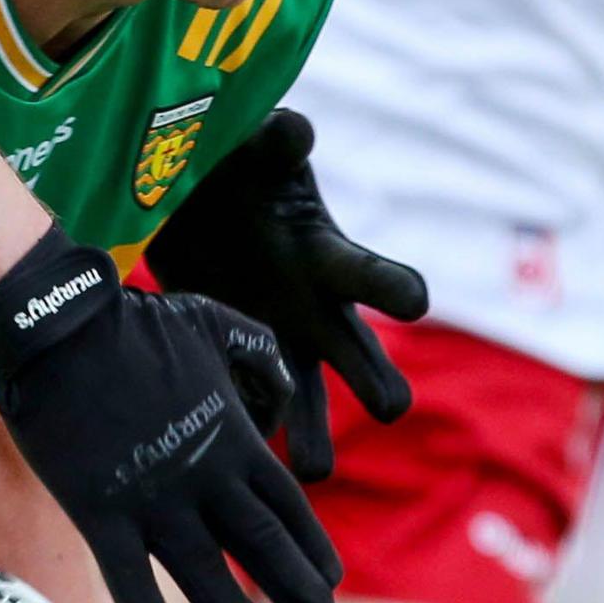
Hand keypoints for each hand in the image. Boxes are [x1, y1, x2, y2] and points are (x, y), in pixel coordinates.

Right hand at [0, 223, 339, 602]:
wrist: (58, 324)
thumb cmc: (134, 320)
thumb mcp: (215, 321)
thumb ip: (260, 355)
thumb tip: (286, 393)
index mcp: (233, 437)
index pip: (288, 508)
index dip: (312, 550)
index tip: (329, 582)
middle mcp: (204, 477)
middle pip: (264, 549)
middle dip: (297, 593)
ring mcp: (153, 498)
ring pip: (207, 577)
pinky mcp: (99, 510)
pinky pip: (129, 579)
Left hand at [145, 110, 430, 478]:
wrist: (188, 206)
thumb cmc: (238, 172)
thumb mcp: (250, 151)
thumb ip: (272, 142)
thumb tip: (297, 128)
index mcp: (325, 256)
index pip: (372, 275)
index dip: (395, 285)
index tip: (414, 300)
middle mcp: (316, 311)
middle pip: (361, 357)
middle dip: (378, 378)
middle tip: (391, 405)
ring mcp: (280, 345)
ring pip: (309, 404)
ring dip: (313, 437)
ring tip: (312, 474)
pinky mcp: (241, 366)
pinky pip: (251, 407)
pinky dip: (244, 424)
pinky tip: (226, 444)